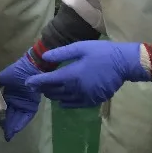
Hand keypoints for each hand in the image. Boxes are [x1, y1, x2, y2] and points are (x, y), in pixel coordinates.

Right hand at [0, 53, 42, 140]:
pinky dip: (21, 123)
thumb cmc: (16, 71)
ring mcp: (25, 103)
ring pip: (18, 117)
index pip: (4, 108)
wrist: (31, 67)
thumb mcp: (2, 78)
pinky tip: (15, 129)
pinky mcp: (32, 105)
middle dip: (7, 125)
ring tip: (8, 134)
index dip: (0, 116)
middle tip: (4, 134)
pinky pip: (26, 116)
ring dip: (14, 126)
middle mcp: (16, 101)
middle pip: (11, 115)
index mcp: (9, 95)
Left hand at [26, 41, 150, 107]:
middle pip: (55, 91)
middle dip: (43, 88)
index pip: (49, 81)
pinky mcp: (94, 101)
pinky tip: (62, 101)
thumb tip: (44, 57)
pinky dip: (66, 103)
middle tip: (35, 85)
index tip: (27, 83)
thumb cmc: (102, 53)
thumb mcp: (80, 47)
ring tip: (47, 91)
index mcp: (72, 74)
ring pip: (64, 99)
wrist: (124, 63)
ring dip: (54, 95)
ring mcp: (86, 96)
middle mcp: (77, 88)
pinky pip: (76, 105)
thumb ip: (61, 53)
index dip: (36, 82)